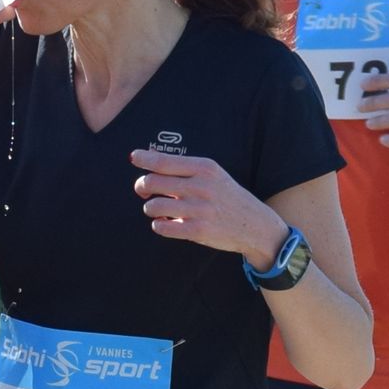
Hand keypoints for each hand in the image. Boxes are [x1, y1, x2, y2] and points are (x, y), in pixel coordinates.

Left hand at [130, 148, 287, 266]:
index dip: (144, 159)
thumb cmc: (226, 197)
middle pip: (151, 182)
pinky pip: (161, 227)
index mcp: (204, 168)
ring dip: (151, 208)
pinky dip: (159, 225)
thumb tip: (148, 160)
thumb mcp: (212, 175)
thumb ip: (184, 168)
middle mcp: (201, 186)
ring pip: (152, 206)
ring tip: (160, 210)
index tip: (134, 157)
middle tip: (144, 192)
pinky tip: (167, 223)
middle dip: (141, 187)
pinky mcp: (197, 231)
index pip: (164, 161)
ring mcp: (199, 209)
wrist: (254, 225)